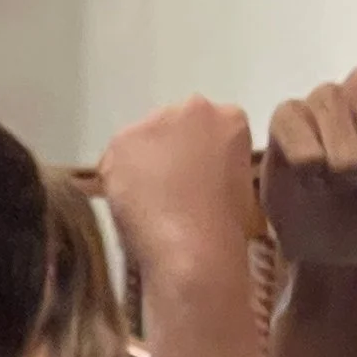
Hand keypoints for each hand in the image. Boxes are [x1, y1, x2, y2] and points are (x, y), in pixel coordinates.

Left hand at [98, 99, 258, 283]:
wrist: (194, 249)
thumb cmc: (227, 229)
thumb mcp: (240, 185)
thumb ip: (219, 164)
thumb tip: (199, 173)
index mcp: (231, 117)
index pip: (208, 129)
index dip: (198, 158)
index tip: (196, 181)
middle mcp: (194, 107)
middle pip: (174, 126)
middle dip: (170, 152)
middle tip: (170, 192)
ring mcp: (155, 121)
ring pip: (143, 140)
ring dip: (143, 164)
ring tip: (150, 203)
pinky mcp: (123, 141)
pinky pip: (116, 160)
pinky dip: (119, 181)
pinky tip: (133, 206)